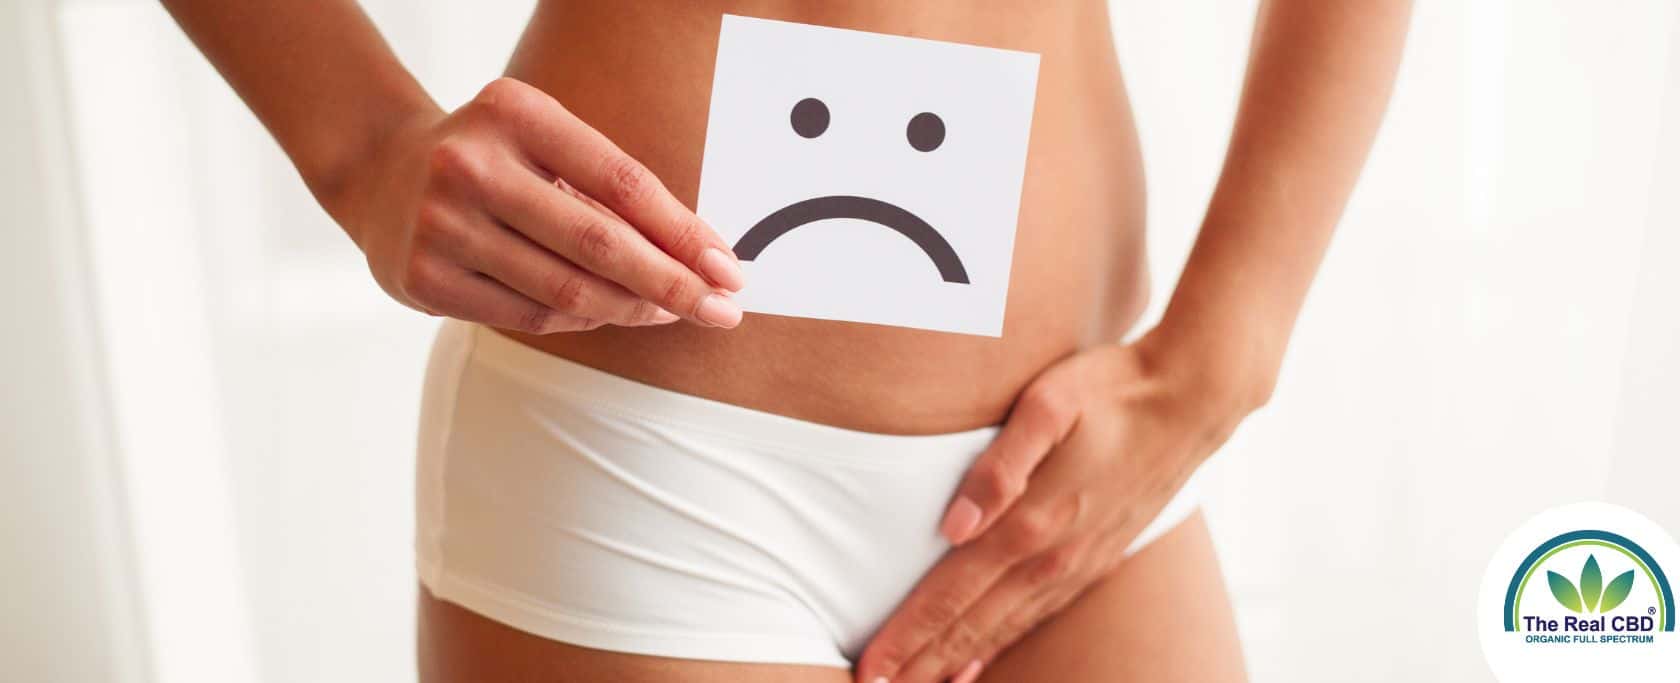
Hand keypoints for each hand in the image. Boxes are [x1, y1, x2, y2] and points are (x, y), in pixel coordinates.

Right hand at [328, 78, 745, 332]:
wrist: (380, 169)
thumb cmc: (494, 157)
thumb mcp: (546, 143)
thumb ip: (613, 192)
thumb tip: (702, 257)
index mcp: (515, 114)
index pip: (622, 181)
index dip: (683, 231)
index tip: (727, 267)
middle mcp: (471, 165)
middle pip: (599, 244)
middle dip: (671, 284)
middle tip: (721, 310)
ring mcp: (441, 224)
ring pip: (566, 291)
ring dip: (633, 309)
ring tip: (672, 312)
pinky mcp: (423, 277)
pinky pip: (528, 316)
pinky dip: (581, 321)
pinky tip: (612, 314)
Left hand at [854, 340, 1257, 682]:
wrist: (1192, 399)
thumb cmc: (1111, 390)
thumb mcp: (1048, 406)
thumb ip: (998, 466)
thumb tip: (952, 526)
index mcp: (1031, 522)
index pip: (951, 594)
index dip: (907, 634)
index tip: (871, 666)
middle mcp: (1053, 557)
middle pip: (970, 626)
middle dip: (920, 662)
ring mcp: (1078, 564)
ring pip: (1002, 629)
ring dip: (955, 662)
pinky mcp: (1096, 559)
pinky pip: (1036, 618)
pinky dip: (999, 646)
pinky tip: (977, 662)